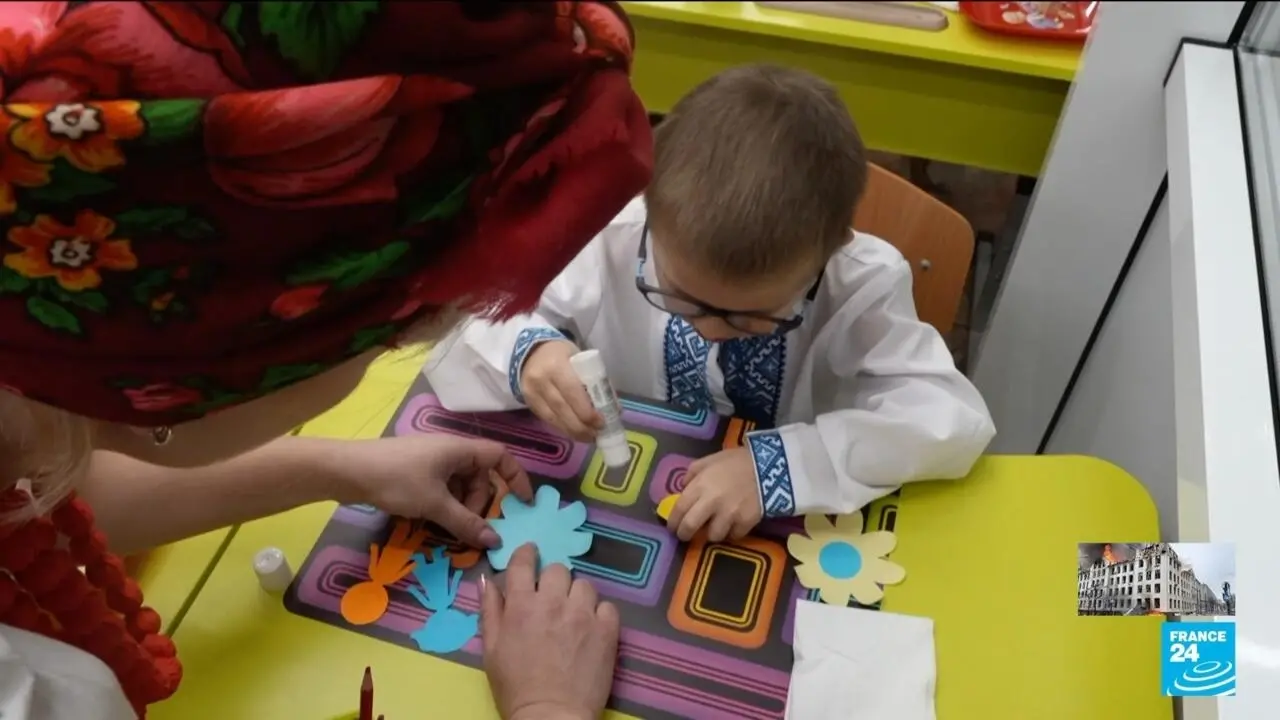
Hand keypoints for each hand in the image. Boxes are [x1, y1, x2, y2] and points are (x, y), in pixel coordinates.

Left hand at [330, 435, 533, 548]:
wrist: (348, 471)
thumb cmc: (396, 480)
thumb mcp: (435, 505)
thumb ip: (466, 523)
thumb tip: (495, 542)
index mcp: (460, 449)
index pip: (501, 457)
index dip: (516, 478)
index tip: (523, 503)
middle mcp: (450, 451)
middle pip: (480, 476)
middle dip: (481, 503)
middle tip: (470, 526)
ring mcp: (431, 461)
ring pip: (460, 485)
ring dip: (461, 507)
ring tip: (448, 527)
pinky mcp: (416, 472)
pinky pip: (443, 488)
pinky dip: (445, 505)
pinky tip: (432, 521)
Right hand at [481, 544, 618, 719]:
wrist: (552, 717)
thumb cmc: (515, 687)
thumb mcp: (491, 649)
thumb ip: (490, 610)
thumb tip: (486, 579)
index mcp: (522, 605)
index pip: (525, 562)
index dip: (527, 554)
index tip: (531, 555)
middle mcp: (554, 602)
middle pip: (558, 570)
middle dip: (554, 581)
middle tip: (552, 601)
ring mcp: (584, 614)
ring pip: (584, 585)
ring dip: (577, 597)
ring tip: (574, 617)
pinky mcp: (608, 629)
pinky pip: (607, 606)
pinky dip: (600, 615)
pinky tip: (592, 630)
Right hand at [519, 340, 602, 442]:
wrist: (531, 352)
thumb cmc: (562, 355)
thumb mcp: (580, 360)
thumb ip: (594, 381)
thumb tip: (613, 408)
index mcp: (556, 365)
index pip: (572, 392)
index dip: (586, 411)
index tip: (601, 422)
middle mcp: (541, 380)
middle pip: (562, 409)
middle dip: (582, 426)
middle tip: (597, 434)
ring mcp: (531, 393)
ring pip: (553, 419)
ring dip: (573, 431)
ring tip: (588, 437)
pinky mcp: (528, 403)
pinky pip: (547, 420)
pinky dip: (562, 428)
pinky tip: (574, 432)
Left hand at [666, 447, 763, 541]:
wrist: (771, 466)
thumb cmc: (738, 461)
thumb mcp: (710, 460)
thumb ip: (693, 473)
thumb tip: (682, 489)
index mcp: (700, 485)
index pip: (679, 509)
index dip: (673, 521)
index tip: (672, 527)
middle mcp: (711, 502)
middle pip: (690, 526)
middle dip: (684, 534)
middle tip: (686, 536)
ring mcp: (729, 514)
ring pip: (712, 536)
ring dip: (712, 533)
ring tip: (716, 527)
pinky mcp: (745, 523)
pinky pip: (733, 536)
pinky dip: (732, 532)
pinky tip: (734, 524)